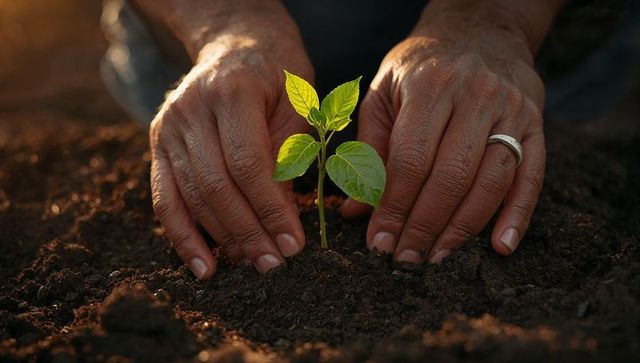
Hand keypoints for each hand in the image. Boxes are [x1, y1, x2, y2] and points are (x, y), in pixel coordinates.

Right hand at [149, 8, 312, 278]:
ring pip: (191, 197)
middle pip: (216, 185)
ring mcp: (168, 126)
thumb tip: (281, 221)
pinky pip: (165, 199)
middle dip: (247, 232)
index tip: (292, 244)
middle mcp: (191, 108)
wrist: (237, 45)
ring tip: (250, 264)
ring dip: (222, 239)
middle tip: (273, 264)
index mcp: (233, 91)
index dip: (269, 209)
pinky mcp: (157, 144)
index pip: (248, 163)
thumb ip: (288, 158)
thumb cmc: (278, 78)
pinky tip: (204, 267)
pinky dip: (182, 237)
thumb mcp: (298, 106)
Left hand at [341, 3, 549, 262]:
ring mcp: (511, 111)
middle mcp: (475, 97)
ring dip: (462, 228)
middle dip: (424, 226)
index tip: (378, 241)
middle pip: (450, 177)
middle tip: (405, 259)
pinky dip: (518, 215)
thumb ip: (369, 147)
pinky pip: (531, 176)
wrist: (479, 30)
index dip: (393, 207)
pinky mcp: (535, 124)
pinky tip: (501, 246)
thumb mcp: (384, 91)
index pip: (410, 161)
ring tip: (436, 257)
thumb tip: (355, 208)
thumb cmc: (422, 66)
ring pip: (490, 182)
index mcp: (430, 87)